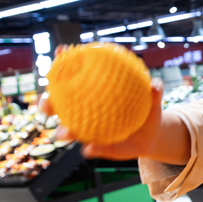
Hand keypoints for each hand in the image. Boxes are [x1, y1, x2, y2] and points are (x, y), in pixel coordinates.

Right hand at [40, 45, 169, 160]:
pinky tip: (89, 149)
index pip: (73, 79)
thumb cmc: (147, 110)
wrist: (150, 136)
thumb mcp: (152, 100)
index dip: (64, 64)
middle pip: (58, 106)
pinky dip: (90, 149)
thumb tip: (155, 84)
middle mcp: (84, 111)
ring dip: (63, 131)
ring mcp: (88, 130)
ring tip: (66, 132)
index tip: (60, 52)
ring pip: (68, 130)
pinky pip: (91, 148)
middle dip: (47, 103)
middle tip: (48, 102)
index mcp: (93, 95)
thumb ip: (154, 91)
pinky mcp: (96, 147)